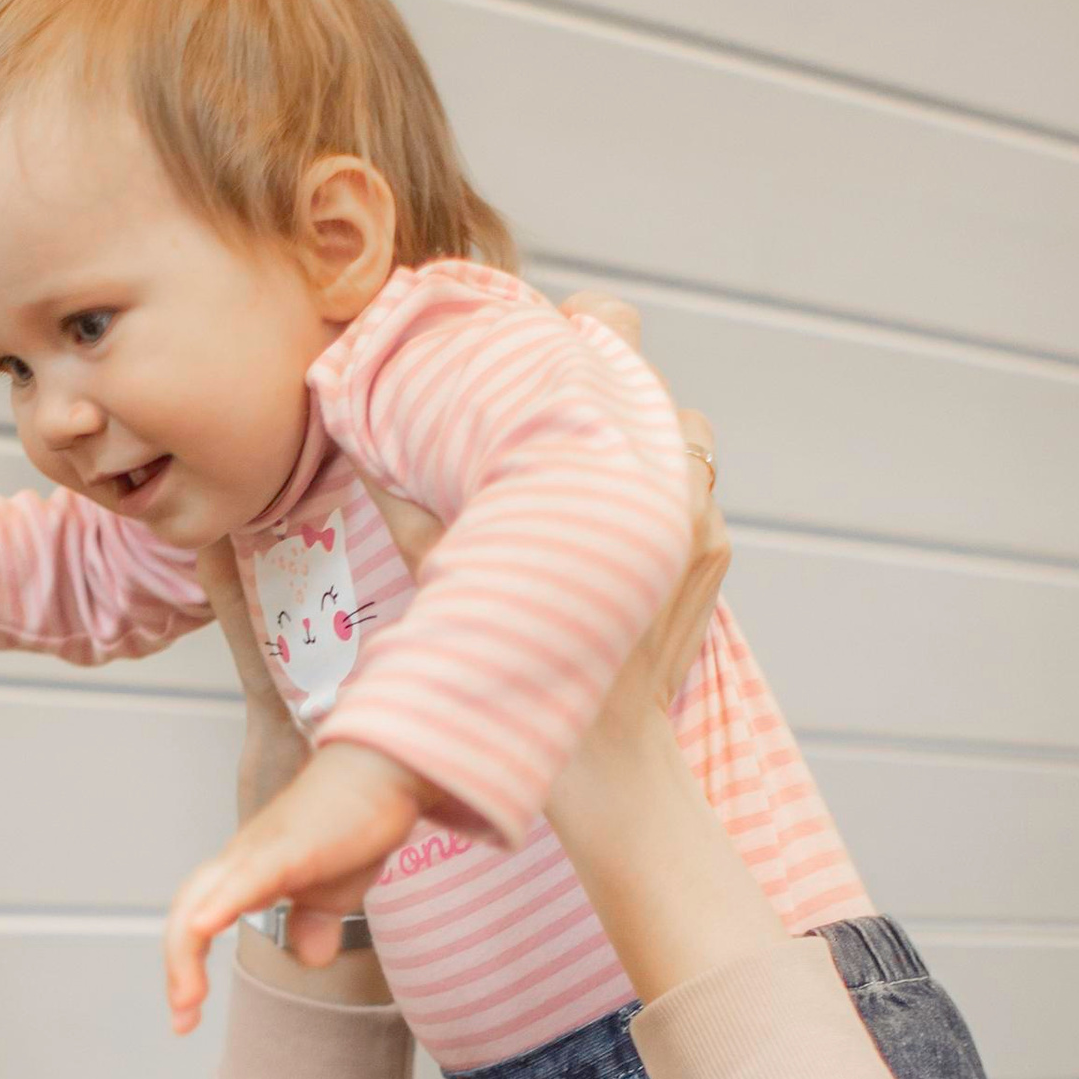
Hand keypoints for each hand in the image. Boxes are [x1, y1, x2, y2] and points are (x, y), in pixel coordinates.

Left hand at [162, 740, 423, 1034]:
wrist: (383, 772)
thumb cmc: (356, 823)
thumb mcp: (335, 891)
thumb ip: (315, 922)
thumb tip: (310, 958)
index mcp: (246, 875)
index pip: (198, 920)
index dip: (186, 967)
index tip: (187, 1016)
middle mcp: (241, 862)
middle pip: (187, 912)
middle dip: (178, 970)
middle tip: (182, 1019)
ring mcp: (260, 852)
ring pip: (204, 899)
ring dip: (187, 951)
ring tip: (185, 997)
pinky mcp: (288, 845)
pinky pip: (248, 877)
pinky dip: (223, 904)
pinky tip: (208, 926)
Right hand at [367, 290, 725, 707]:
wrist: (600, 754)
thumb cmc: (510, 665)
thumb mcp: (443, 571)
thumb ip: (407, 498)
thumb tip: (364, 438)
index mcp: (598, 467)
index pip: (618, 343)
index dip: (591, 324)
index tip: (560, 326)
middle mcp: (662, 480)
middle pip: (651, 385)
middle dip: (609, 383)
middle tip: (559, 392)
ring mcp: (699, 517)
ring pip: (682, 433)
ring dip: (643, 435)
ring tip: (589, 460)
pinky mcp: (714, 550)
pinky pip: (695, 488)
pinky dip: (659, 487)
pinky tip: (611, 514)